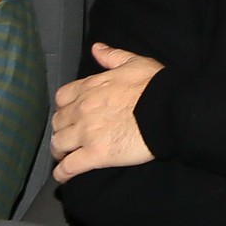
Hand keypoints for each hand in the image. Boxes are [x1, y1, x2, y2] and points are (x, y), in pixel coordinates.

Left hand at [49, 43, 162, 175]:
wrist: (168, 109)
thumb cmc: (154, 85)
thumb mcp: (134, 62)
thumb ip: (112, 56)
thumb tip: (96, 48)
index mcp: (89, 87)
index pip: (62, 98)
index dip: (64, 107)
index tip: (70, 114)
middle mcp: (82, 110)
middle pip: (58, 122)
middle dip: (61, 130)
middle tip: (68, 139)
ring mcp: (87, 133)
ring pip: (59, 144)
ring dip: (59, 151)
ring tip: (64, 157)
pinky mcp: (96, 154)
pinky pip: (70, 166)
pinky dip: (63, 173)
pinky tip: (63, 177)